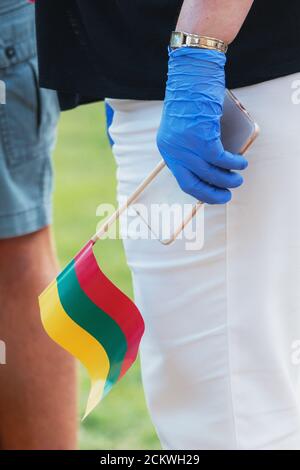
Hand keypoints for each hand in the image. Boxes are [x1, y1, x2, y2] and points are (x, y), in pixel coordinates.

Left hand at [157, 48, 247, 203]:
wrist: (191, 71)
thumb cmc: (190, 95)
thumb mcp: (184, 126)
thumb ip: (191, 146)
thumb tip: (211, 165)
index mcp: (166, 149)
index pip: (182, 180)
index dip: (200, 191)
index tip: (213, 194)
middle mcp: (173, 149)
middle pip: (194, 183)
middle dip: (213, 193)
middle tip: (227, 194)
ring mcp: (186, 144)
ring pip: (211, 173)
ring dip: (228, 179)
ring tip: (238, 177)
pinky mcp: (202, 136)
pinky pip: (221, 158)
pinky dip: (233, 163)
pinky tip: (240, 162)